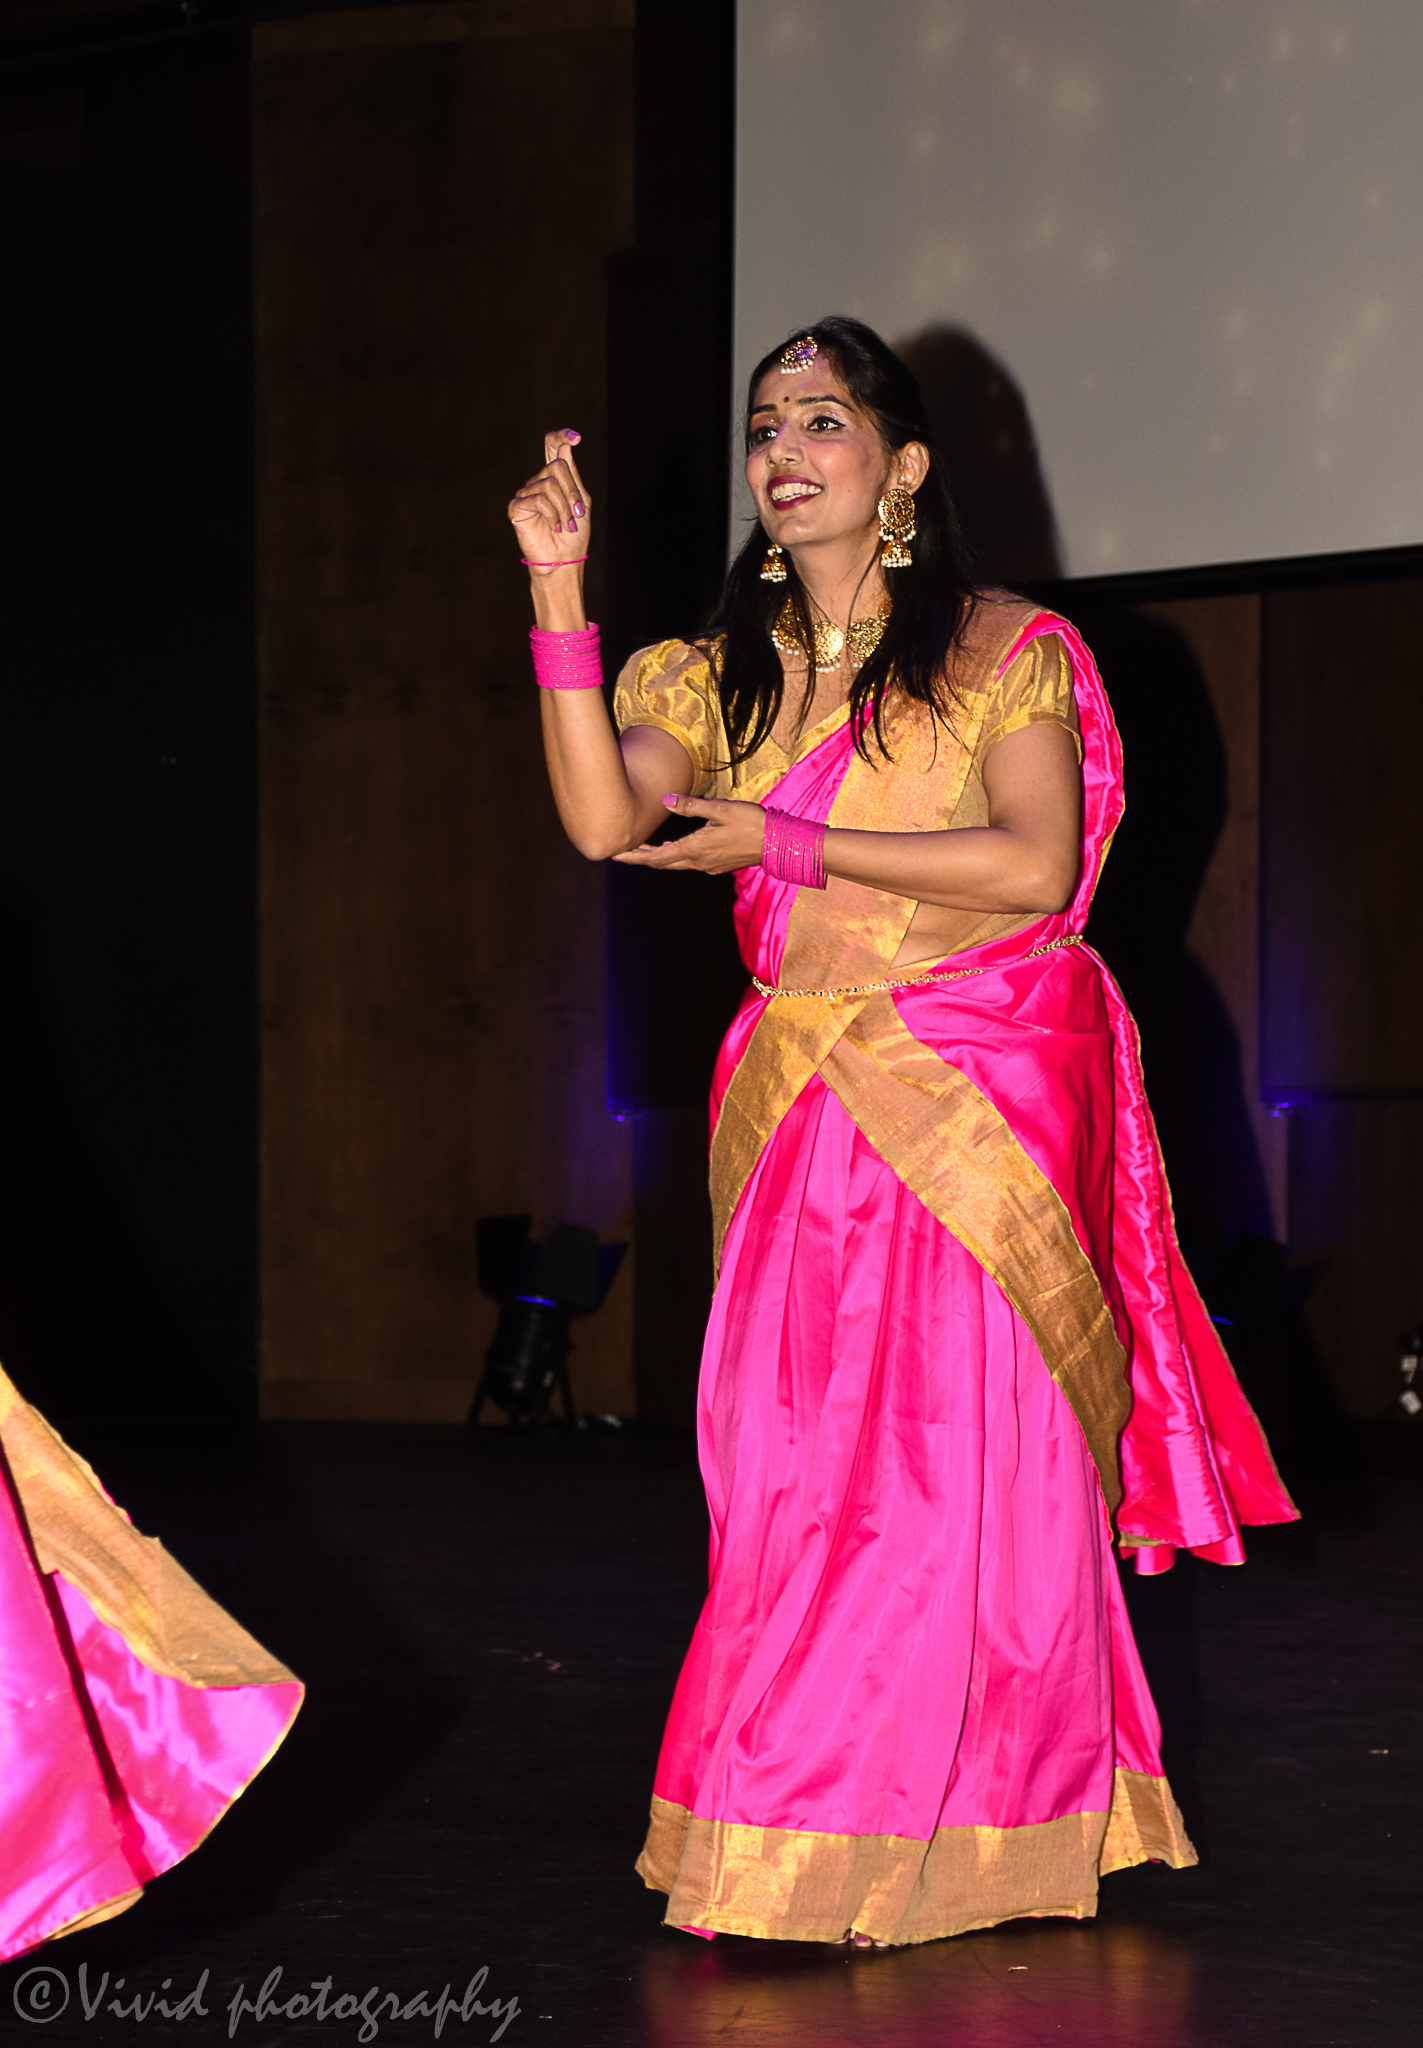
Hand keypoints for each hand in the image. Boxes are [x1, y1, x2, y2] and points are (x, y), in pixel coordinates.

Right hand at [508, 430, 591, 571]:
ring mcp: (526, 493)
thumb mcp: (580, 502)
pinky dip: (552, 514)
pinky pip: (538, 499)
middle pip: (557, 466)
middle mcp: (538, 481)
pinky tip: (555, 527)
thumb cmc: (573, 535)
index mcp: (554, 478)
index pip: (551, 447)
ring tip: (566, 525)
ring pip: (549, 483)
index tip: (577, 437)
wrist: (563, 560)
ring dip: (564, 507)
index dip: (561, 436)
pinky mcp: (516, 506)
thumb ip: (572, 476)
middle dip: (572, 491)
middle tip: (576, 514)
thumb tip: (564, 447)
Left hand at [611, 793, 766, 874]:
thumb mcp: (721, 809)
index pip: (656, 857)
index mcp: (695, 849)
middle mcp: (698, 862)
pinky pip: (688, 862)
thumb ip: (691, 805)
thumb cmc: (751, 823)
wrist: (778, 843)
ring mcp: (708, 866)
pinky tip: (673, 846)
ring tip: (641, 848)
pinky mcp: (717, 865)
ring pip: (675, 863)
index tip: (615, 854)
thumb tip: (666, 799)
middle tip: (621, 851)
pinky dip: (674, 855)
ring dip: (657, 856)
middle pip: (662, 863)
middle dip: (641, 858)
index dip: (634, 857)